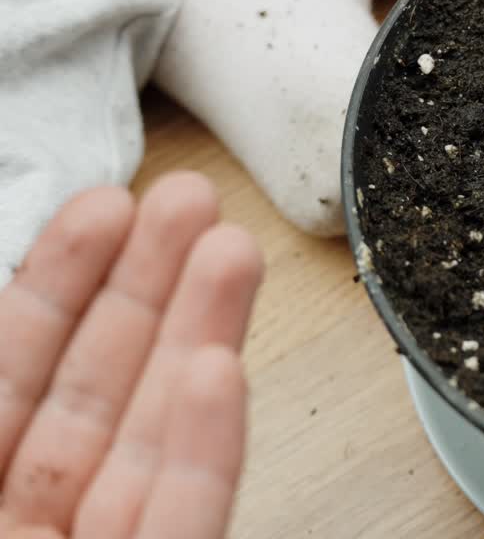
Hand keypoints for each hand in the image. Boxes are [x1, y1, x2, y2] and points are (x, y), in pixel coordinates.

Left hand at [0, 173, 262, 538]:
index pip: (14, 370)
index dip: (60, 283)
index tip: (107, 209)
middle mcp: (33, 519)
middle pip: (99, 389)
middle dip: (151, 285)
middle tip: (191, 204)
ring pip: (154, 441)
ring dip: (201, 337)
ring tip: (234, 253)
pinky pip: (185, 517)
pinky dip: (208, 449)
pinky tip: (221, 371)